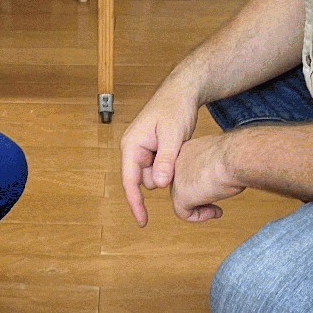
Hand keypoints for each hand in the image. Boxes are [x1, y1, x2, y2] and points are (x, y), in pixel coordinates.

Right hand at [119, 79, 202, 225]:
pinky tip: (182, 152)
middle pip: (145, 180)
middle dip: (163, 178)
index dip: (136, 203)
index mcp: (131, 145)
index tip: (142, 222)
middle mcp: (134, 149)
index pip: (130, 181)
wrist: (183, 90)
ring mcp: (144, 150)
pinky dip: (172, 166)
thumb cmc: (176, 107)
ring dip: (170, 171)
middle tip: (181, 158)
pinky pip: (162, 168)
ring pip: (156, 176)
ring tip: (182, 150)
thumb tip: (160, 186)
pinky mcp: (154, 150)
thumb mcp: (174, 134)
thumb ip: (166, 160)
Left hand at [169, 134, 242, 222]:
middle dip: (199, 197)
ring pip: (182, 200)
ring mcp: (176, 178)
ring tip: (217, 210)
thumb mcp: (224, 158)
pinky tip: (215, 212)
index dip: (202, 182)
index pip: (188, 170)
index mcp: (188, 149)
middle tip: (216, 204)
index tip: (217, 186)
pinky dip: (199, 216)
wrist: (236, 157)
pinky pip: (183, 213)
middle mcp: (177, 161)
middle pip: (183, 185)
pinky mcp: (180, 195)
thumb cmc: (238, 154)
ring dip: (200, 208)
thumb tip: (216, 180)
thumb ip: (214, 167)